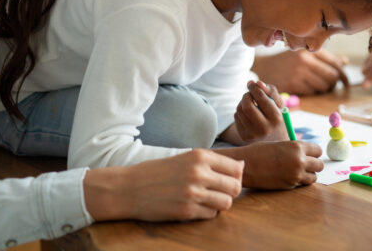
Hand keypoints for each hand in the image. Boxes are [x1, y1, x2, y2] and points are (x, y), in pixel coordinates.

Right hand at [84, 149, 243, 221]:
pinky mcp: (187, 211)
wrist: (129, 188)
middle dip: (230, 192)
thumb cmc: (159, 172)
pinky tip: (194, 207)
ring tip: (207, 200)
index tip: (226, 180)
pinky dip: (207, 213)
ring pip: (226, 202)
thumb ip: (212, 162)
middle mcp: (199, 172)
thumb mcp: (186, 158)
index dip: (235, 176)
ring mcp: (193, 192)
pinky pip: (211, 215)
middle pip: (235, 186)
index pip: (236, 168)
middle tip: (218, 192)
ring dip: (220, 204)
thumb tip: (242, 166)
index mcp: (200, 156)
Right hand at [217, 140, 323, 188]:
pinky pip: (301, 184)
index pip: (318, 150)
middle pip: (319, 165)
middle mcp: (299, 161)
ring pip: (313, 177)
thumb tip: (307, 153)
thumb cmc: (260, 152)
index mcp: (297, 147)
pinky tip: (287, 176)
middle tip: (306, 164)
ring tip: (297, 171)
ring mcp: (295, 175)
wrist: (246, 166)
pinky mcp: (290, 186)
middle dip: (314, 164)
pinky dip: (298, 181)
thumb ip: (294, 148)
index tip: (309, 154)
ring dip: (308, 175)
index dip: (313, 152)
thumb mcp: (280, 144)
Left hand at [232, 80, 287, 142]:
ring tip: (251, 104)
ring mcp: (254, 135)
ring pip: (239, 110)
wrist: (276, 140)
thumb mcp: (278, 103)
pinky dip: (241, 111)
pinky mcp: (245, 137)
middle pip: (247, 105)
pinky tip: (248, 115)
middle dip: (246, 95)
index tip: (251, 83)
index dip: (254, 88)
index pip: (260, 98)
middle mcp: (265, 129)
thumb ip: (270, 90)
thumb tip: (257, 83)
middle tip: (249, 93)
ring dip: (243, 103)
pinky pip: (236, 117)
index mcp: (276, 118)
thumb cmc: (277, 116)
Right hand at [252, 50, 347, 94]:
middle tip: (328, 86)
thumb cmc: (286, 60)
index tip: (345, 82)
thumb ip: (324, 58)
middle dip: (333, 84)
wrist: (262, 66)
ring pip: (323, 87)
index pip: (336, 64)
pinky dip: (311, 93)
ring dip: (322, 90)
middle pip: (332, 77)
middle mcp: (305, 59)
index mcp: (310, 49)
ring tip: (314, 86)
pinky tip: (304, 88)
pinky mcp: (292, 85)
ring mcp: (298, 73)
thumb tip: (345, 62)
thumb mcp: (304, 53)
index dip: (343, 75)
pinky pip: (311, 93)